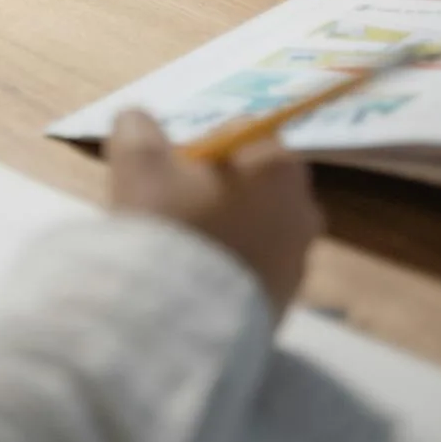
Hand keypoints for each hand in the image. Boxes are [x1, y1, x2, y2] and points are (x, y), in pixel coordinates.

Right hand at [106, 110, 320, 318]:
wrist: (184, 323)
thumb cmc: (169, 229)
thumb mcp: (139, 164)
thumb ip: (137, 128)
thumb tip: (136, 118)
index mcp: (278, 165)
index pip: (239, 134)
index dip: (198, 149)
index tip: (167, 172)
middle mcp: (303, 208)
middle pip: (252, 183)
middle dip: (216, 190)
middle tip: (171, 209)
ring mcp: (300, 260)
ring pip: (255, 228)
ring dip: (224, 231)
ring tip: (180, 251)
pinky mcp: (288, 302)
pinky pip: (255, 270)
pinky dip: (230, 269)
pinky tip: (194, 282)